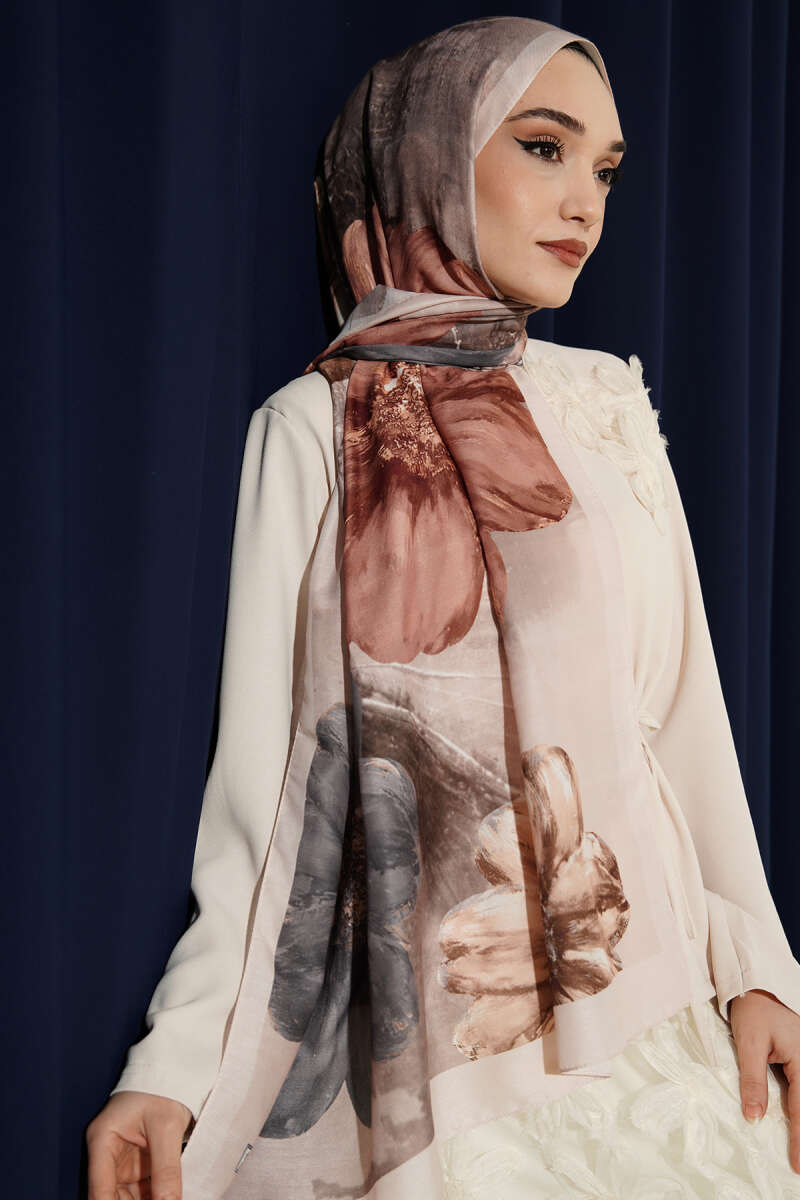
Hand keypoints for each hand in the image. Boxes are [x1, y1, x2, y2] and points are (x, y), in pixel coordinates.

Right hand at [86, 1090, 192, 1198]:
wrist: (178, 1071)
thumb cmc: (164, 1087)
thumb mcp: (167, 1127)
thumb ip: (167, 1170)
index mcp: (103, 1141)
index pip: (100, 1191)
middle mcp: (109, 1155)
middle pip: (113, 1197)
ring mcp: (124, 1161)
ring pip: (129, 1197)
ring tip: (168, 1199)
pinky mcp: (140, 1163)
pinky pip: (144, 1190)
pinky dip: (157, 1196)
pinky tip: (170, 1197)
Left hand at [730, 988, 799, 1172]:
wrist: (755, 983)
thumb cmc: (753, 1009)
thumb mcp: (749, 1043)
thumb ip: (752, 1079)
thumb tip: (754, 1117)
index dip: (799, 1139)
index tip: (797, 1165)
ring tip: (798, 1149)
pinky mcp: (799, 1058)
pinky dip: (798, 1107)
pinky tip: (794, 1121)